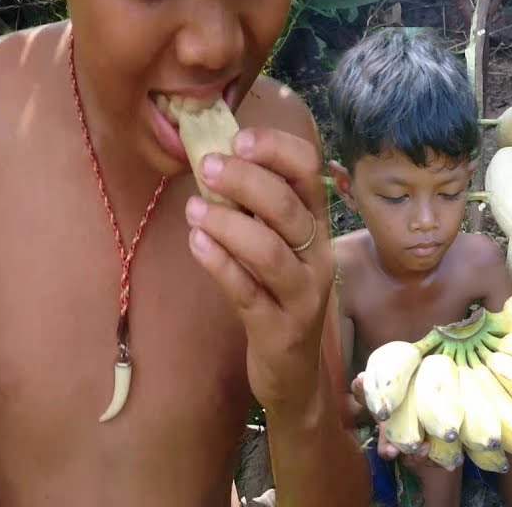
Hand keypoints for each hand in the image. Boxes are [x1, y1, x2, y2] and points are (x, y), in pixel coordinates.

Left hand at [184, 126, 332, 416]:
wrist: (294, 374)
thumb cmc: (277, 298)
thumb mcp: (278, 248)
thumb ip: (257, 209)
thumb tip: (217, 159)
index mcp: (317, 227)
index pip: (310, 174)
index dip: (278, 150)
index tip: (240, 138)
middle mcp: (317, 257)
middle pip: (290, 209)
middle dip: (248, 182)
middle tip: (208, 165)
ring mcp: (302, 295)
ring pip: (271, 251)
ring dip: (230, 224)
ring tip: (194, 209)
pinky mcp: (278, 329)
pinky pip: (247, 292)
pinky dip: (221, 265)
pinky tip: (196, 243)